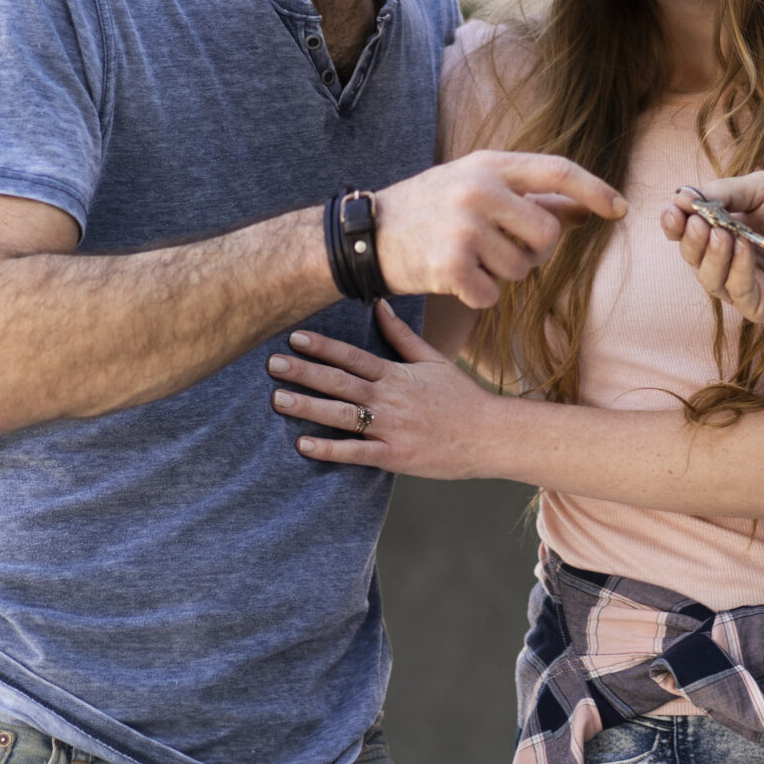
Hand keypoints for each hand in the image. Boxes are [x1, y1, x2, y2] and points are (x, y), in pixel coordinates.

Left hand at [269, 301, 501, 478]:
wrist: (490, 434)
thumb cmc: (462, 397)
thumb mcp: (433, 360)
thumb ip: (403, 336)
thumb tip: (379, 307)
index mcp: (398, 374)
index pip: (354, 356)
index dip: (323, 347)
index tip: (295, 338)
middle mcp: (391, 398)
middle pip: (341, 382)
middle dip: (305, 372)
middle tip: (273, 364)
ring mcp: (392, 427)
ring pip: (344, 414)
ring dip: (309, 406)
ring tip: (278, 399)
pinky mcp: (396, 456)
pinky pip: (357, 452)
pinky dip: (330, 449)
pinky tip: (304, 445)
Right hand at [369, 151, 625, 308]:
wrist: (363, 236)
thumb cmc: (431, 210)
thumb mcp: (477, 186)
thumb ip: (531, 196)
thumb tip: (590, 208)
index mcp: (489, 164)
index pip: (558, 170)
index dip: (595, 190)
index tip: (621, 209)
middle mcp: (479, 190)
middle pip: (547, 234)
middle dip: (534, 251)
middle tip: (498, 247)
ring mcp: (464, 227)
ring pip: (521, 269)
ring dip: (502, 274)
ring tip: (467, 257)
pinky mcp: (450, 265)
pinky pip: (492, 294)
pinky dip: (477, 295)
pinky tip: (453, 277)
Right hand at [660, 174, 763, 321]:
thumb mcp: (761, 188)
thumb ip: (724, 192)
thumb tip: (681, 196)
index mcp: (725, 232)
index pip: (689, 234)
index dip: (676, 225)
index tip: (672, 210)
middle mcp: (730, 262)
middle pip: (694, 259)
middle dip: (689, 241)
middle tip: (695, 222)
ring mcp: (746, 285)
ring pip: (710, 281)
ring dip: (711, 255)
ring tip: (721, 232)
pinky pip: (739, 295)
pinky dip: (735, 271)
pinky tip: (742, 248)